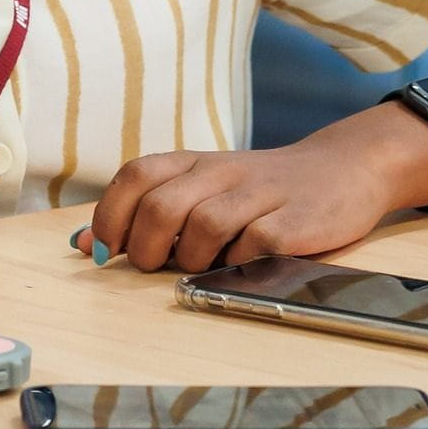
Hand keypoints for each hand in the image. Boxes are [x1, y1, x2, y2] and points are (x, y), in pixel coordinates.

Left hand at [74, 100, 427, 272]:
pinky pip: (254, 246)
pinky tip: (240, 265)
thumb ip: (145, 210)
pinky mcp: (295, 221)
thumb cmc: (257, 190)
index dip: (109, 214)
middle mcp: (220, 172)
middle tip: (150, 266)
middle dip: (144, 245)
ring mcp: (259, 195)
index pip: (134, 176)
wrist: (343, 169)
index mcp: (191, 161)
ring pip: (204, 225)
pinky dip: (238, 264)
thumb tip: (84, 242)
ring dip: (191, 257)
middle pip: (162, 205)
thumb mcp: (200, 187)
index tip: (102, 250)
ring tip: (199, 265)